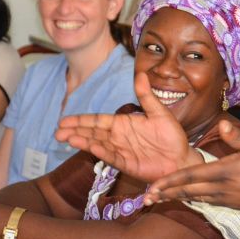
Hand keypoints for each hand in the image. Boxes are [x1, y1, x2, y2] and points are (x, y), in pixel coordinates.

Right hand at [55, 72, 202, 182]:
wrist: (182, 159)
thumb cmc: (172, 137)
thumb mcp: (160, 113)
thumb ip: (147, 96)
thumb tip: (140, 74)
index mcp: (123, 123)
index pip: (98, 120)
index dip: (81, 120)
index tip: (64, 120)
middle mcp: (118, 137)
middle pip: (92, 133)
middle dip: (75, 131)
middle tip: (57, 131)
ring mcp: (121, 151)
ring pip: (97, 145)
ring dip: (82, 141)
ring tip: (67, 138)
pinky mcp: (126, 164)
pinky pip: (110, 157)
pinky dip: (100, 152)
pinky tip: (89, 147)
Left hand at [146, 120, 239, 220]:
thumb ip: (237, 137)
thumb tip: (222, 124)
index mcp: (224, 172)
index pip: (190, 176)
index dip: (169, 181)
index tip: (153, 185)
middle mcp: (220, 188)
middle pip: (186, 191)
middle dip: (165, 194)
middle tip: (146, 197)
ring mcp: (224, 199)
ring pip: (194, 198)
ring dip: (175, 198)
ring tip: (158, 199)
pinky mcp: (229, 205)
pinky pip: (205, 202)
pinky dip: (191, 200)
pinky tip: (184, 199)